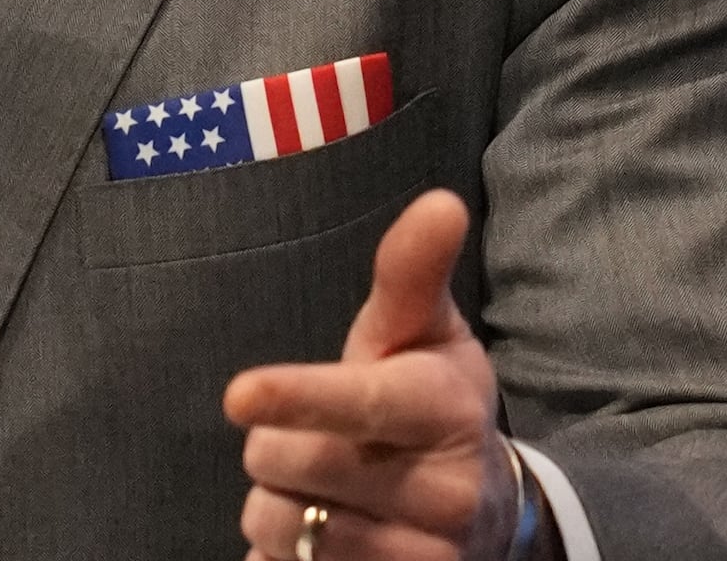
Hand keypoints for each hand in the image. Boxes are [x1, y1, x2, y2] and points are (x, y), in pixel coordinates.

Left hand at [221, 189, 536, 560]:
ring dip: (280, 507)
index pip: (360, 403)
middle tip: (315, 438)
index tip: (239, 396)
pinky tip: (325, 537)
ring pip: (281, 528)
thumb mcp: (423, 336)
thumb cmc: (429, 400)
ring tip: (325, 492)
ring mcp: (424, 558)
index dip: (297, 397)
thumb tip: (440, 201)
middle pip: (289, 463)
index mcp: (446, 410)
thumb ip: (412, 272)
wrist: (487, 511)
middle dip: (277, 444)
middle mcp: (446, 493)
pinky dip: (287, 556)